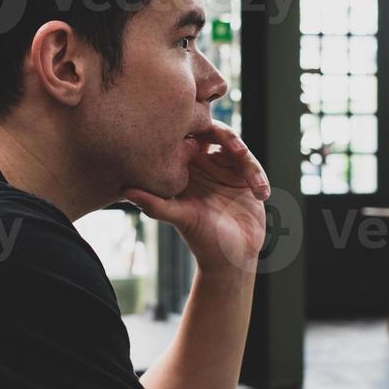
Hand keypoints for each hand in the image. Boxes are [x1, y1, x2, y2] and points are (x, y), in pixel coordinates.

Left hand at [123, 122, 268, 273]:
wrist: (231, 259)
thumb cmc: (202, 241)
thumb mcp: (181, 219)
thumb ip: (156, 205)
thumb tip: (127, 191)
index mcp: (182, 170)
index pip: (185, 138)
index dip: (193, 130)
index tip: (201, 144)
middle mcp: (202, 165)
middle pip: (214, 133)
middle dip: (228, 137)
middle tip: (238, 150)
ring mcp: (224, 169)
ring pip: (237, 147)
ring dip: (247, 160)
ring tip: (254, 183)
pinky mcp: (245, 178)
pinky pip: (252, 165)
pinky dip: (258, 176)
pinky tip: (261, 194)